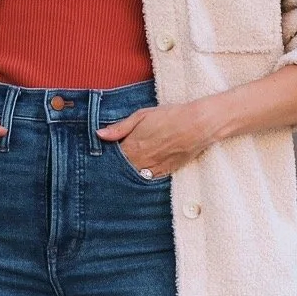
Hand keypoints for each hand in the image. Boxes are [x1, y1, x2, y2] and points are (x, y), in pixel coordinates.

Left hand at [95, 102, 217, 176]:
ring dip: (128, 174)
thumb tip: (99, 134)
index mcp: (131, 146)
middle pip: (120, 170)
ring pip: (133, 177)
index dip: (106, 157)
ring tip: (124, 170)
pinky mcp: (165, 173)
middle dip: (115, 168)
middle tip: (108, 167)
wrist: (197, 125)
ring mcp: (152, 169)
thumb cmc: (169, 116)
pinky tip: (140, 173)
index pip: (111, 158)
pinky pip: (148, 180)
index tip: (102, 155)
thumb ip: (119, 127)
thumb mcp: (141, 115)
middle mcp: (140, 161)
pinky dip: (142, 178)